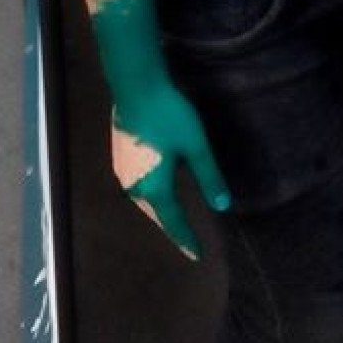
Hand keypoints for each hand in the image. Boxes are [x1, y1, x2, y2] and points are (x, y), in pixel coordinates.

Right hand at [110, 79, 230, 260]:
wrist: (135, 87)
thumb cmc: (169, 116)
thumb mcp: (196, 146)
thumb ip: (209, 177)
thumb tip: (224, 206)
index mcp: (155, 188)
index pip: (174, 222)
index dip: (187, 239)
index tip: (198, 255)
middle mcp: (135, 187)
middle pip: (156, 214)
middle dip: (172, 227)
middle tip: (186, 241)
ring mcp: (123, 172)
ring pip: (144, 201)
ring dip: (159, 211)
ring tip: (172, 219)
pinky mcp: (119, 157)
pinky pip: (137, 186)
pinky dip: (149, 195)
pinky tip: (155, 189)